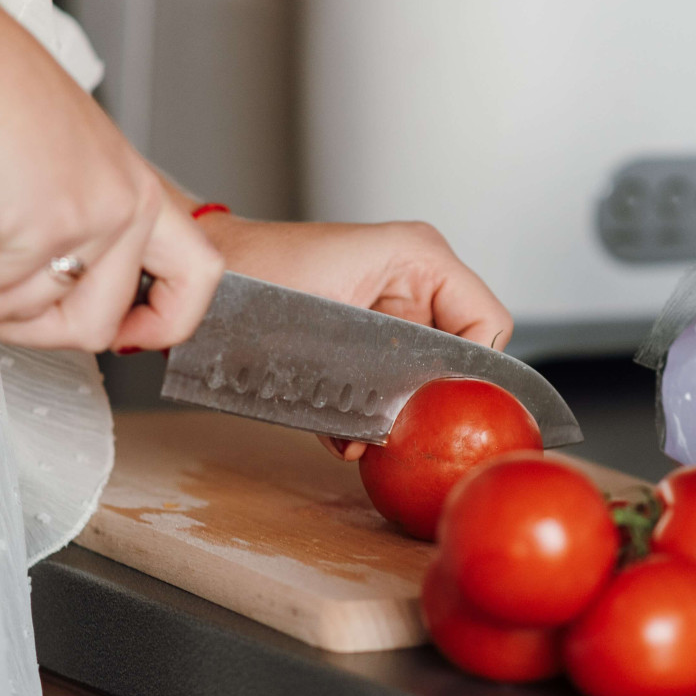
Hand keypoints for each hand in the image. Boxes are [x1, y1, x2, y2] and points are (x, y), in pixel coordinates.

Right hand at [0, 0, 223, 351]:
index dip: (166, 321)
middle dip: (36, 332)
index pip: (198, 273)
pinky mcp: (43, 229)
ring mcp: (92, 219)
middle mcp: (128, 202)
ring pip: (34, 316)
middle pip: (101, 322)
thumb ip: (70, 209)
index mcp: (136, 186)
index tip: (125, 336)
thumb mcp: (54, 157)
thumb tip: (49, 275)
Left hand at [186, 210, 514, 460]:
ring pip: (426, 377)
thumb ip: (391, 366)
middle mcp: (415, 282)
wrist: (207, 287)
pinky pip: (390, 383)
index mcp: (422, 258)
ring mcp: (392, 310)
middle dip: (433, 401)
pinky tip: (344, 434)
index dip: (477, 373)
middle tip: (406, 431)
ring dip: (399, 415)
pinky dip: (369, 415)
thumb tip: (413, 418)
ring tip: (365, 436)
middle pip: (461, 355)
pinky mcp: (366, 340)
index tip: (450, 410)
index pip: (488, 323)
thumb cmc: (256, 279)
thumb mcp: (336, 321)